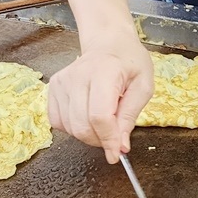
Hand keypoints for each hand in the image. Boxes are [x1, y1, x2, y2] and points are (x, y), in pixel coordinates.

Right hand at [47, 32, 153, 163]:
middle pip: (82, 126)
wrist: (108, 43)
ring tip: (103, 123)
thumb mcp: (143, 87)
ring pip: (70, 128)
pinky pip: (58, 122)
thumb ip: (130, 117)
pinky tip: (87, 116)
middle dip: (100, 141)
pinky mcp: (53, 87)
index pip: (99, 116)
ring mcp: (62, 81)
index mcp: (104, 72)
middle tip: (114, 138)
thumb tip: (120, 147)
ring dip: (88, 135)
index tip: (117, 153)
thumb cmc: (129, 63)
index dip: (108, 140)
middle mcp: (78, 75)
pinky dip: (73, 128)